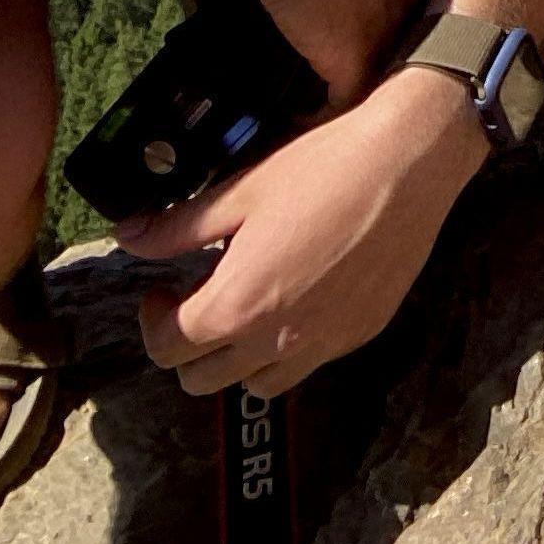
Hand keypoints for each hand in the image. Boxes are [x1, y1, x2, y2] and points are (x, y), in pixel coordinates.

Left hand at [119, 66, 485, 396]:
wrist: (413, 157)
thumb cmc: (329, 166)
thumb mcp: (243, 189)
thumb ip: (179, 226)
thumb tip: (130, 236)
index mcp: (237, 304)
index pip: (168, 347)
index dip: (153, 319)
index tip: (163, 290)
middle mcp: (277, 338)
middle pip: (202, 380)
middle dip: (188, 344)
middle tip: (199, 300)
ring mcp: (324, 341)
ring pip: (256, 385)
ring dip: (239, 358)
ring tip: (250, 308)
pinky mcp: (361, 331)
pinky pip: (310, 362)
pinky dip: (291, 346)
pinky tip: (301, 298)